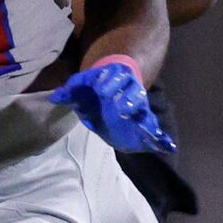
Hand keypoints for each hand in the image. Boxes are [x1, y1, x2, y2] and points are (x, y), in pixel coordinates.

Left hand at [47, 57, 174, 153]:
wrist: (110, 102)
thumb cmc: (94, 94)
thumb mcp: (81, 94)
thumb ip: (69, 95)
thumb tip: (54, 97)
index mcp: (115, 79)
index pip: (114, 77)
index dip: (108, 83)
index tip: (101, 90)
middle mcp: (130, 91)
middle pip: (132, 92)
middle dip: (128, 100)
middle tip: (122, 109)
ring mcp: (139, 108)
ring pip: (145, 111)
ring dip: (147, 120)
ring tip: (149, 130)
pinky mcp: (145, 123)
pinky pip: (155, 129)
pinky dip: (162, 139)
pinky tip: (168, 146)